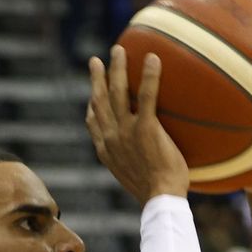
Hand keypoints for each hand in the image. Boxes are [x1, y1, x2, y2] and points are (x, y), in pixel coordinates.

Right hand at [86, 46, 188, 204]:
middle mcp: (111, 138)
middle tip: (98, 61)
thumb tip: (147, 162)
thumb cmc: (156, 196)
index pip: (93, 123)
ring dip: (117, 68)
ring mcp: (126, 132)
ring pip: (117, 92)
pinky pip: (147, 96)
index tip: (92, 94)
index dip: (91, 106)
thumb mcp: (136, 182)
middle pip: (99, 100)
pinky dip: (149, 76)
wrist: (161, 201)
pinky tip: (153, 58)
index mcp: (106, 151)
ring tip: (119, 50)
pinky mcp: (146, 129)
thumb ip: (134, 166)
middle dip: (97, 78)